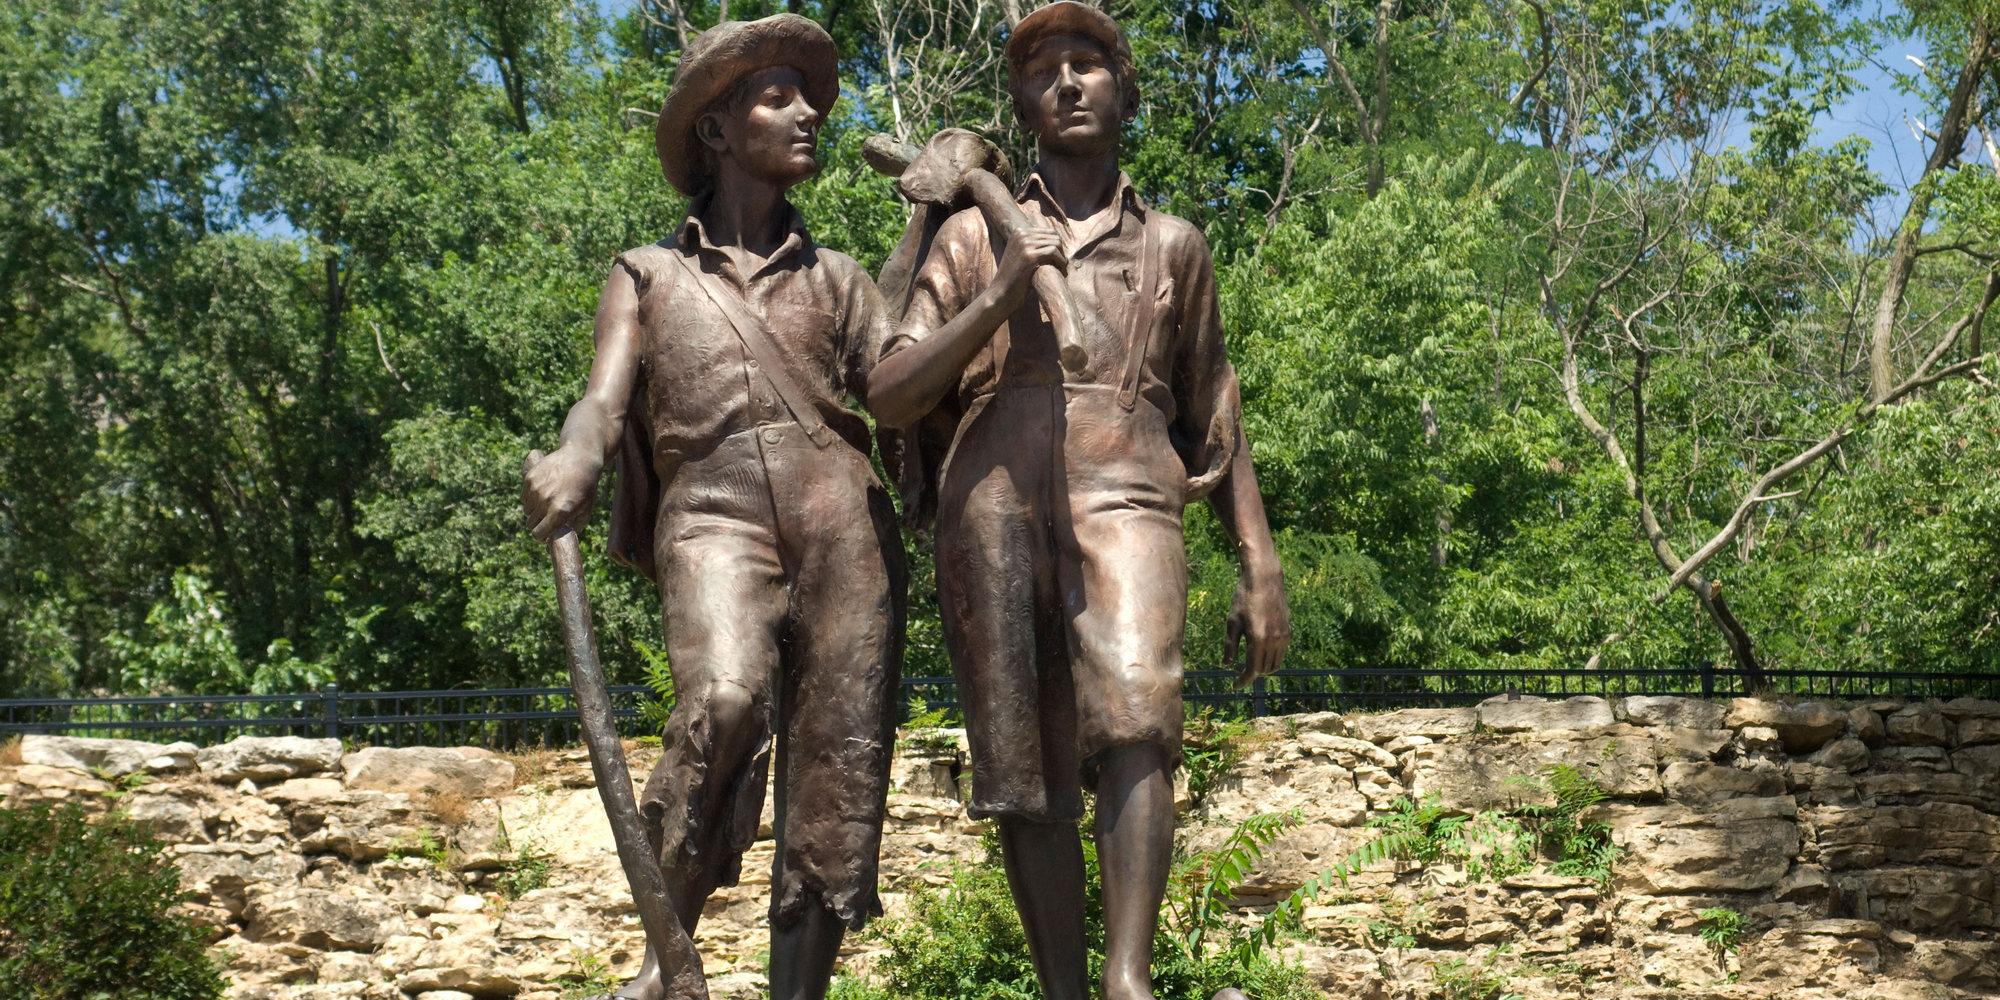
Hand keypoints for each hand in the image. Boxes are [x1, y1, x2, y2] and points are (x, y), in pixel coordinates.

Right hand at [522, 445, 602, 542]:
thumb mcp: (586, 510)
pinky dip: (530, 498)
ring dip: (534, 511)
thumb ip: (573, 528)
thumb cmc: (586, 487)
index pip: (538, 534)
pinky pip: (524, 497)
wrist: (580, 458)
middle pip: (531, 523)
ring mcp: (536, 489)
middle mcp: (545, 501)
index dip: (541, 537)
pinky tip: (542, 492)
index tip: (545, 534)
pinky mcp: (530, 478)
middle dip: (538, 524)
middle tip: (547, 518)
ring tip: (548, 503)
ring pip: (527, 510)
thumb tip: (557, 542)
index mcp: (560, 512)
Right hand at [992, 224, 1064, 311]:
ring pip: (1055, 243)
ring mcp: (1024, 244)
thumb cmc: (1014, 278)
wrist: (1001, 293)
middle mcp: (1021, 234)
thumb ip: (1034, 245)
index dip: (1057, 246)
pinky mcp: (1029, 256)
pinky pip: (1053, 252)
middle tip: (1062, 266)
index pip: (1049, 232)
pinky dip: (1061, 262)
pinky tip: (1062, 271)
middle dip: (1061, 251)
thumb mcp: (1021, 254)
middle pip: (1054, 236)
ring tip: (1063, 270)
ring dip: (1062, 257)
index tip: (1059, 260)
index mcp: (1019, 231)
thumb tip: (1056, 239)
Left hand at [1226, 570, 1289, 686]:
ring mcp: (1284, 636)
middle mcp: (1275, 640)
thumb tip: (1227, 664)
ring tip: (1250, 663)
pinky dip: (1271, 657)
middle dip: (1253, 674)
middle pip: (1265, 670)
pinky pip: (1281, 652)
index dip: (1243, 680)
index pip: (1253, 670)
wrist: (1264, 579)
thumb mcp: (1232, 622)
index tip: (1235, 685)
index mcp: (1259, 639)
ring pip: (1276, 663)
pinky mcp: (1288, 630)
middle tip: (1239, 673)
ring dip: (1263, 667)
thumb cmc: (1244, 598)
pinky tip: (1260, 651)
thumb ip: (1230, 646)